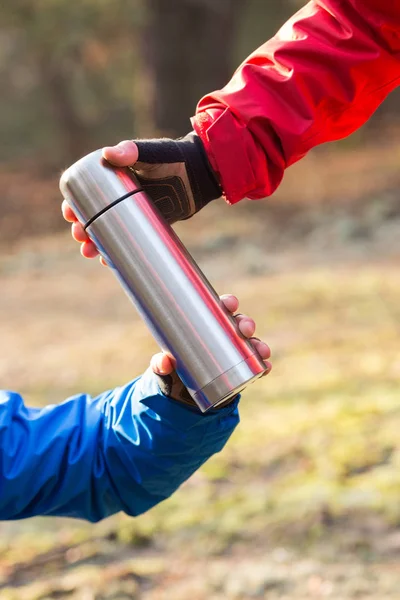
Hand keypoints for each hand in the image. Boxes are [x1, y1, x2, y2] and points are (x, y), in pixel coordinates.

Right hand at [62, 134, 220, 263]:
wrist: (201, 173)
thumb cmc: (173, 157)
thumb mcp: (149, 153)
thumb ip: (130, 151)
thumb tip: (107, 154)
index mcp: (115, 176)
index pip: (87, 191)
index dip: (75, 203)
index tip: (70, 215)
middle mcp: (122, 195)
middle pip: (94, 215)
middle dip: (82, 228)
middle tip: (80, 237)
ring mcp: (136, 210)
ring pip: (109, 230)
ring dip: (96, 242)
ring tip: (90, 253)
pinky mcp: (150, 222)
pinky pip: (130, 239)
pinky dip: (118, 250)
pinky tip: (109, 260)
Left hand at [149, 293, 270, 406]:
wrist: (182, 394)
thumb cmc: (174, 369)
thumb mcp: (164, 366)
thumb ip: (159, 364)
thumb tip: (164, 363)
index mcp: (206, 325)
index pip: (220, 308)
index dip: (229, 302)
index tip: (230, 304)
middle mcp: (223, 335)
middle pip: (239, 323)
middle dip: (246, 323)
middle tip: (245, 330)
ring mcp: (233, 352)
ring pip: (251, 343)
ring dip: (259, 344)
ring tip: (261, 351)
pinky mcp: (239, 370)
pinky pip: (255, 365)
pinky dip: (262, 366)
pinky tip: (266, 368)